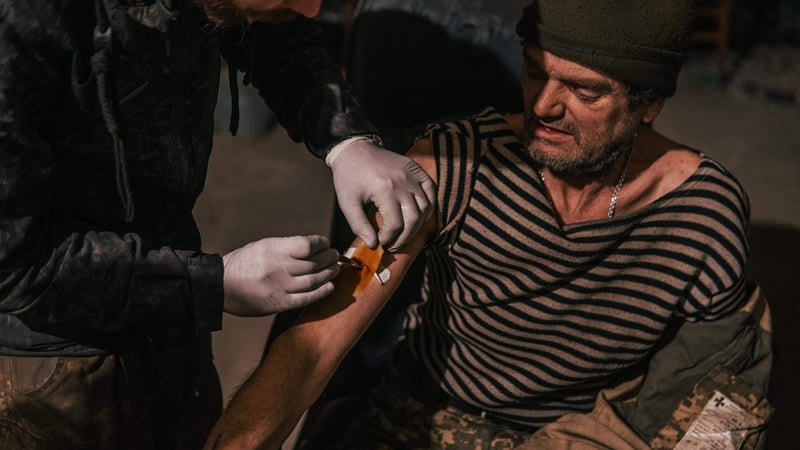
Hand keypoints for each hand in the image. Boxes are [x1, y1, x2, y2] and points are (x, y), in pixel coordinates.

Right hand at [222, 235, 339, 315]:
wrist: (219, 285)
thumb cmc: (242, 263)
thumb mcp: (262, 246)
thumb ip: (285, 247)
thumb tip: (311, 248)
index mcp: (273, 249)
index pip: (307, 245)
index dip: (321, 244)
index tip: (325, 243)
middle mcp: (278, 267)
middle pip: (314, 263)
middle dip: (329, 258)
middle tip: (335, 256)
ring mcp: (280, 286)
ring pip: (314, 279)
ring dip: (329, 274)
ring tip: (335, 269)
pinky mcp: (279, 303)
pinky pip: (306, 298)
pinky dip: (321, 292)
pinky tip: (330, 286)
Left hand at [328, 138, 435, 250]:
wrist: (354, 150)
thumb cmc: (349, 177)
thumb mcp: (347, 203)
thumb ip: (359, 225)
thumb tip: (372, 244)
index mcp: (384, 189)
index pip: (395, 224)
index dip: (389, 238)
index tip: (381, 242)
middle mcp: (402, 182)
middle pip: (413, 219)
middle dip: (405, 237)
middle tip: (394, 245)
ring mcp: (412, 175)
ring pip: (425, 208)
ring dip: (417, 226)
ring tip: (404, 235)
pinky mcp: (416, 169)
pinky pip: (431, 191)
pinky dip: (428, 207)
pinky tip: (418, 217)